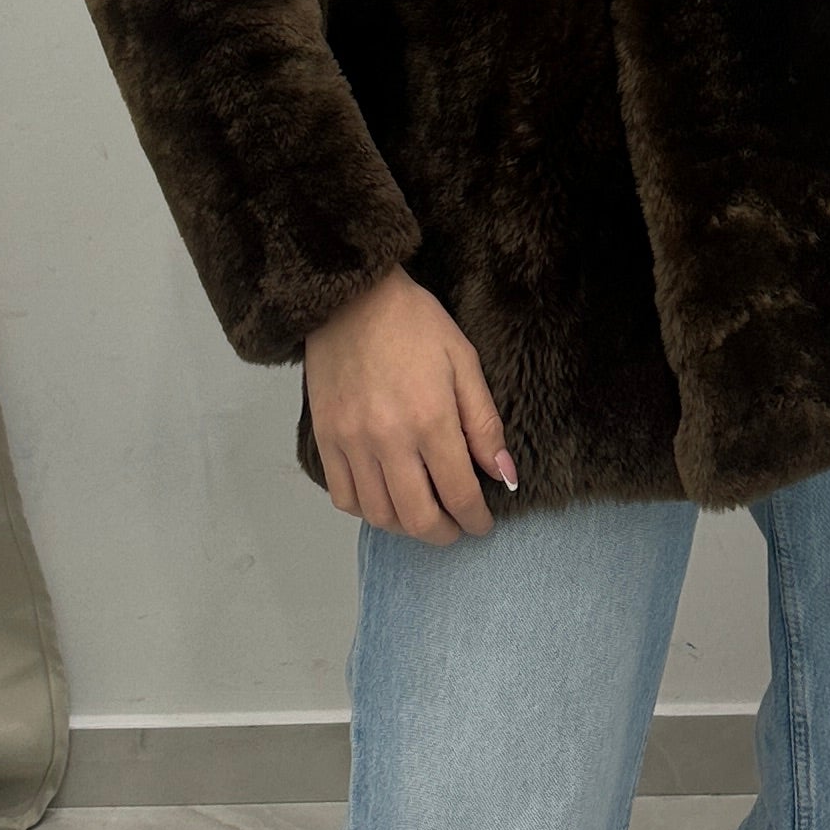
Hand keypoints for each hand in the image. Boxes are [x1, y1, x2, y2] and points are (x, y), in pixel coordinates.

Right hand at [303, 265, 516, 540]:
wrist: (351, 296)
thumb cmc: (415, 323)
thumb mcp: (464, 362)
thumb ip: (484, 424)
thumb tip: (505, 475)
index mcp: (431, 420)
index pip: (459, 494)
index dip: (475, 519)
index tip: (482, 524)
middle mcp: (388, 439)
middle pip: (418, 517)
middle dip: (444, 533)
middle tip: (456, 528)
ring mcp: (351, 442)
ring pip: (379, 514)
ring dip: (406, 527)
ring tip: (423, 516)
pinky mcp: (325, 438)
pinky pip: (343, 496)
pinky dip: (367, 510)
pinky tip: (385, 499)